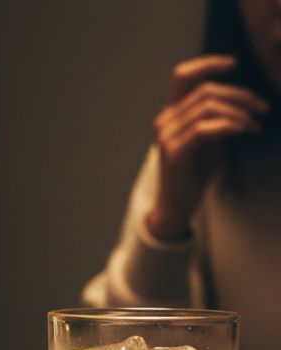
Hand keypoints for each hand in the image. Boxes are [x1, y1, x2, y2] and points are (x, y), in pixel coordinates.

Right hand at [146, 55, 268, 241]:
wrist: (177, 206)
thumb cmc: (194, 174)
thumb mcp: (209, 139)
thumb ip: (216, 118)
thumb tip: (239, 102)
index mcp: (171, 114)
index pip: (182, 75)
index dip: (208, 64)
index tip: (233, 65)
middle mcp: (165, 121)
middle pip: (206, 91)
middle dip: (240, 95)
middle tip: (262, 108)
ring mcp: (167, 136)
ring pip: (208, 107)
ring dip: (239, 113)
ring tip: (254, 126)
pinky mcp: (174, 153)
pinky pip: (205, 129)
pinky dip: (228, 125)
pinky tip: (243, 130)